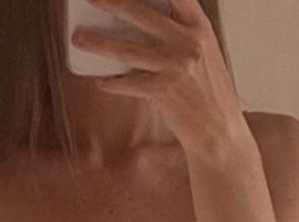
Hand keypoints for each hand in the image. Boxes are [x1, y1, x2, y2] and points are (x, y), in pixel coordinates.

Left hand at [71, 0, 246, 153]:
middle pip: (142, 14)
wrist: (220, 131)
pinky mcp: (164, 91)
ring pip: (128, 50)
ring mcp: (175, 66)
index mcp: (200, 27)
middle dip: (112, 3)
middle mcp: (188, 42)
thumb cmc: (210, 92)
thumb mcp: (206, 53)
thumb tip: (148, 22)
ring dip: (99, 43)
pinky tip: (101, 81)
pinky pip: (130, 83)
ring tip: (78, 38)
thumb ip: (183, 34)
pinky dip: (114, 83)